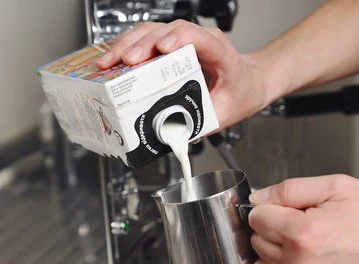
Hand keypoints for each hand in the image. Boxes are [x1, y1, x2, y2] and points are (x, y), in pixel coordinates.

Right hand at [95, 20, 267, 128]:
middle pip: (167, 30)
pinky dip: (128, 47)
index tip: (163, 48)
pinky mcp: (171, 44)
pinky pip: (146, 38)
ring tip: (109, 63)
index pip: (199, 37)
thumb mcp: (224, 113)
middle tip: (123, 63)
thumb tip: (175, 137)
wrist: (249, 82)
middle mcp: (201, 39)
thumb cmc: (240, 91)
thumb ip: (201, 125)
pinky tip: (113, 60)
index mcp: (220, 52)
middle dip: (141, 45)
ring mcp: (184, 38)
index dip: (180, 39)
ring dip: (127, 45)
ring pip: (152, 30)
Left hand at [248, 175, 358, 263]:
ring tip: (302, 240)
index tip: (286, 205)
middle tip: (301, 219)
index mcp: (303, 233)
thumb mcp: (337, 186)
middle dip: (272, 227)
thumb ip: (290, 189)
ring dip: (273, 252)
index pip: (256, 218)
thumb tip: (259, 197)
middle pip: (257, 242)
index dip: (270, 206)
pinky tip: (304, 259)